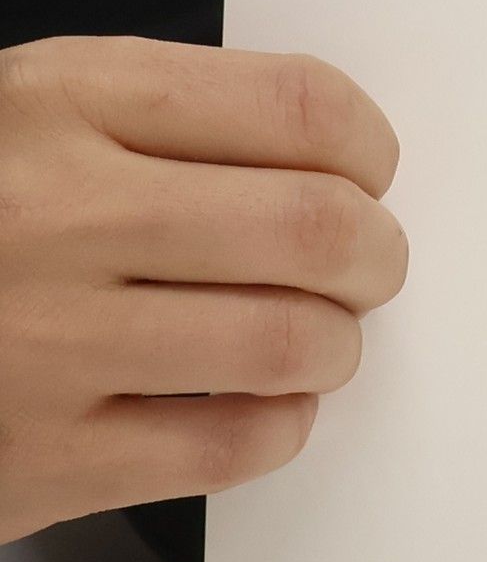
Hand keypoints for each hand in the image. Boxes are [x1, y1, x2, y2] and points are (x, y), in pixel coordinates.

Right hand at [0, 36, 407, 542]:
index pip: (297, 104)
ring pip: (290, 341)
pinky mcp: (38, 459)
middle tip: (367, 265)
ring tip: (312, 338)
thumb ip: (166, 123)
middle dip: (376, 254)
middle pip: (316, 226)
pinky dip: (278, 425)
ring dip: (335, 345)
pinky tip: (256, 403)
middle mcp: (50, 213)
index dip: (368, 147)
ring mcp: (42, 342)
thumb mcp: (28, 116)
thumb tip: (340, 162)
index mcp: (57, 102)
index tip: (369, 174)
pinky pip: (233, 445)